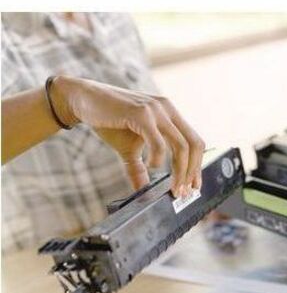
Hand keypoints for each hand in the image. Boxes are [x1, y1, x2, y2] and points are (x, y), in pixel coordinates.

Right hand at [49, 76, 204, 195]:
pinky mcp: (141, 114)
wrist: (82, 100)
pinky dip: (158, 159)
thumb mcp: (129, 149)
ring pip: (181, 145)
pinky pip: (158, 142)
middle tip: (183, 192)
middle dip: (191, 172)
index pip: (195, 141)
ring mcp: (156, 110)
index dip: (197, 166)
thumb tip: (143, 190)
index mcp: (170, 115)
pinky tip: (151, 167)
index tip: (193, 186)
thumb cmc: (108, 122)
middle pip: (194, 144)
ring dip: (180, 171)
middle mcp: (168, 110)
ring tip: (172, 187)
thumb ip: (139, 168)